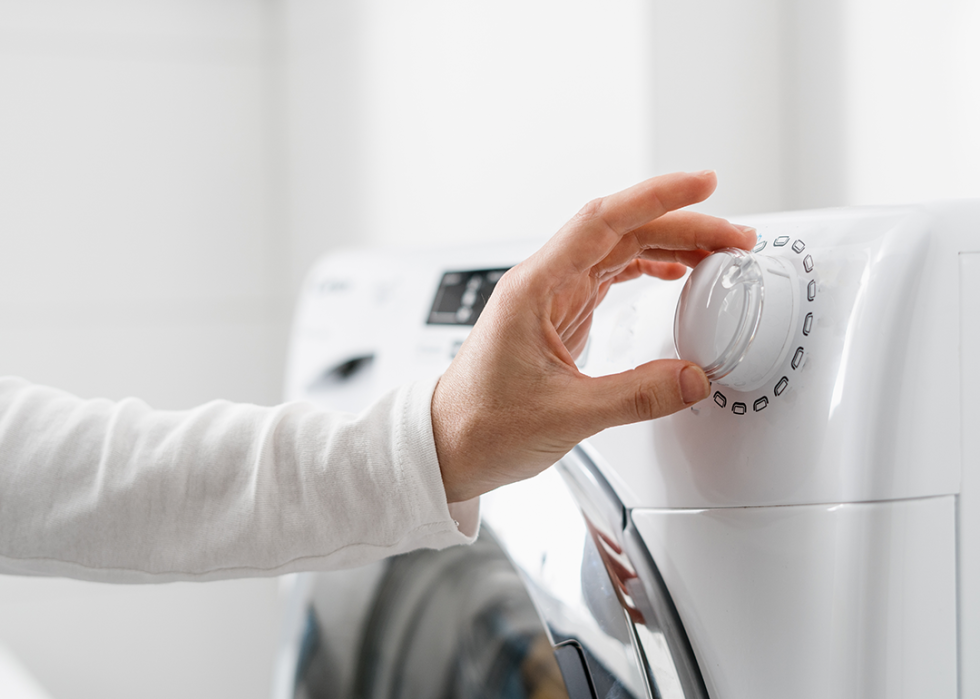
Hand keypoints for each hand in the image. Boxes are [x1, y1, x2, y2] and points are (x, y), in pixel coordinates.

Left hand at [431, 171, 755, 502]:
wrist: (448, 445)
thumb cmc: (481, 424)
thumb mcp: (566, 415)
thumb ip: (636, 397)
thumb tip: (693, 378)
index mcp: (535, 289)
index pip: (603, 221)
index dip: (657, 197)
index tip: (702, 185)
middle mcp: (543, 284)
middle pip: (620, 231)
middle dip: (681, 225)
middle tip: (733, 237)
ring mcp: (551, 298)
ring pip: (617, 251)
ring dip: (668, 245)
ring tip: (715, 252)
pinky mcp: (560, 318)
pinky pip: (609, 277)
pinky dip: (646, 269)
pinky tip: (672, 273)